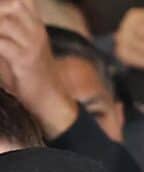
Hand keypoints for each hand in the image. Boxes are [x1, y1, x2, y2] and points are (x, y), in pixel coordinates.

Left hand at [0, 0, 78, 137]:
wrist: (50, 101)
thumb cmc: (29, 75)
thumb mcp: (18, 46)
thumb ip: (4, 31)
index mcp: (35, 25)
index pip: (22, 1)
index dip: (6, 3)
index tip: (0, 15)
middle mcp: (36, 31)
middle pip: (14, 4)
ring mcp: (33, 45)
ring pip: (5, 21)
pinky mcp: (26, 60)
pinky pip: (2, 44)